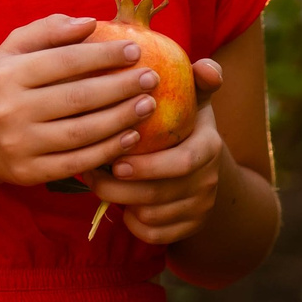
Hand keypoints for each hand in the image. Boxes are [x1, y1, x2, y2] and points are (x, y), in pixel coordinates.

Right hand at [0, 15, 159, 187]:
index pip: (65, 61)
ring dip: (121, 119)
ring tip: (148, 105)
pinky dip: (108, 150)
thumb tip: (90, 23)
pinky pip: (77, 162)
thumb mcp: (13, 50)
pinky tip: (131, 136)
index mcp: (7, 74)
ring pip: (82, 132)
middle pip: (78, 97)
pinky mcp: (29, 172)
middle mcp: (10, 110)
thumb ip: (48, 30)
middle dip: (121, 87)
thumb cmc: (3, 85)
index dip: (104, 55)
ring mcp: (19, 145)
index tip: (135, 50)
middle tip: (152, 78)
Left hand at [87, 57, 228, 244]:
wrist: (206, 169)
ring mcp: (199, 208)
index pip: (182, 162)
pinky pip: (154, 235)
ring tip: (97, 182)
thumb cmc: (187, 125)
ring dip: (121, 203)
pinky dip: (133, 224)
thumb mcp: (196, 100)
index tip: (117, 161)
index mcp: (209, 147)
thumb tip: (203, 66)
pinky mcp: (187, 229)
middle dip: (121, 187)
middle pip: (160, 193)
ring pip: (152, 215)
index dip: (149, 165)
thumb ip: (199, 80)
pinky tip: (119, 206)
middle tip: (92, 173)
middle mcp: (208, 181)